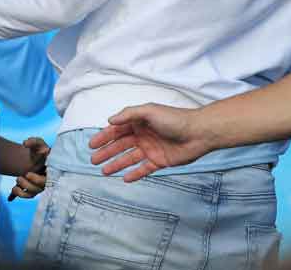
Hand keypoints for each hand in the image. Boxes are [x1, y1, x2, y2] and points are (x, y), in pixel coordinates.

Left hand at [9, 137, 49, 199]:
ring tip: (14, 187)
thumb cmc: (40, 150)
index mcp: (50, 172)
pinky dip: (16, 196)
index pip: (47, 181)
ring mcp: (36, 185)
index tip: (27, 174)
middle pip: (39, 190)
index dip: (38, 180)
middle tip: (20, 177)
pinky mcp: (27, 187)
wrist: (35, 154)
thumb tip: (25, 143)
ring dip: (22, 193)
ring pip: (32, 194)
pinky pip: (23, 194)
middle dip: (28, 186)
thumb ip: (33, 141)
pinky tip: (9, 198)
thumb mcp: (38, 144)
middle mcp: (44, 181)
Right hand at [88, 103, 211, 181]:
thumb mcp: (149, 111)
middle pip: (120, 145)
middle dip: (106, 152)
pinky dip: (134, 174)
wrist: (198, 133)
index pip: (117, 130)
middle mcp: (143, 135)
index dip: (104, 137)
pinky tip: (124, 178)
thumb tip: (110, 120)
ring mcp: (151, 149)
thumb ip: (129, 114)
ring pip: (129, 158)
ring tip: (103, 171)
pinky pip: (144, 169)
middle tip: (93, 160)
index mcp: (139, 122)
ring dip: (116, 164)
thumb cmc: (175, 119)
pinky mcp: (160, 161)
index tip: (92, 145)